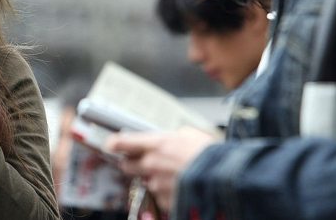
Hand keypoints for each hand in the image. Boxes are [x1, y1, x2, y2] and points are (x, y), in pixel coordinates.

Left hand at [104, 127, 218, 211]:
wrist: (225, 179)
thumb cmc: (211, 155)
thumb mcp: (191, 134)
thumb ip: (173, 136)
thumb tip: (169, 137)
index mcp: (156, 143)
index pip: (122, 143)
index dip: (113, 144)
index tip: (110, 144)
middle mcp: (151, 164)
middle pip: (127, 165)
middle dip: (132, 164)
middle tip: (143, 161)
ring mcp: (156, 184)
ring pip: (145, 181)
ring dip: (153, 179)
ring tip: (173, 175)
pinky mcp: (164, 201)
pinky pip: (159, 196)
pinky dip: (165, 193)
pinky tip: (180, 186)